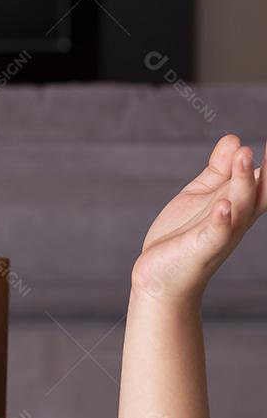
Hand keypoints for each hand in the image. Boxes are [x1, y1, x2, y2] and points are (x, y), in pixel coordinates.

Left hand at [132, 134, 266, 304]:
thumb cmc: (183, 237)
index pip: (262, 179)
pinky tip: (223, 205)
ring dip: (243, 181)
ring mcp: (221, 234)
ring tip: (243, 155)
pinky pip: (216, 234)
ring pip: (240, 205)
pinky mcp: (201, 249)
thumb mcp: (201, 196)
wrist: (160, 278)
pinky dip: (221, 220)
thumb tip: (233, 139)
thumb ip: (218, 170)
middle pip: (259, 190)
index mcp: (239, 203)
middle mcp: (236, 218)